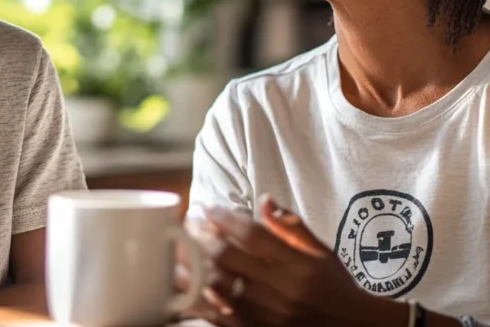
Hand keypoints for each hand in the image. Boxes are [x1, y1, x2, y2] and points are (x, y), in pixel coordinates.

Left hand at [188, 196, 407, 326]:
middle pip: (230, 258)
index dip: (225, 218)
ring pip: (221, 287)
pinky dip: (203, 300)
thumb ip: (291, 225)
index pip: (252, 234)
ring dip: (195, 266)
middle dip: (202, 237)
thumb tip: (265, 199)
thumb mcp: (320, 251)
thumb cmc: (335, 285)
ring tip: (179, 250)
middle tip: (188, 224)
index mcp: (297, 264)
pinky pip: (224, 317)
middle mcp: (281, 288)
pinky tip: (188, 285)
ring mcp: (269, 314)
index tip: (207, 208)